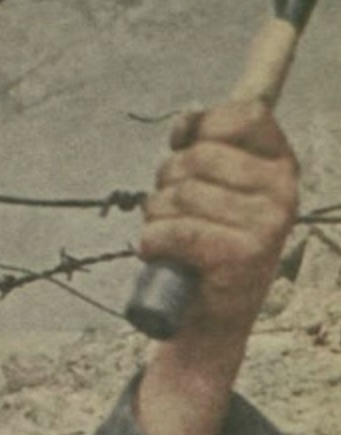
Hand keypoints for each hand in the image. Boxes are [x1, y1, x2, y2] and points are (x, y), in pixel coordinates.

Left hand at [134, 101, 297, 434]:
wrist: (209, 320)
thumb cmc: (203, 246)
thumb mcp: (211, 189)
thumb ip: (204, 147)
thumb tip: (186, 120)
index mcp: (281, 168)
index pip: (245, 114)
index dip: (203, 125)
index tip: (181, 147)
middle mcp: (282, 193)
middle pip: (198, 155)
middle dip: (167, 181)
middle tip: (172, 212)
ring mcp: (266, 224)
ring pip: (179, 193)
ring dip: (156, 216)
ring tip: (168, 238)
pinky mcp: (241, 255)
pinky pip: (174, 229)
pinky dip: (151, 242)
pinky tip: (158, 254)